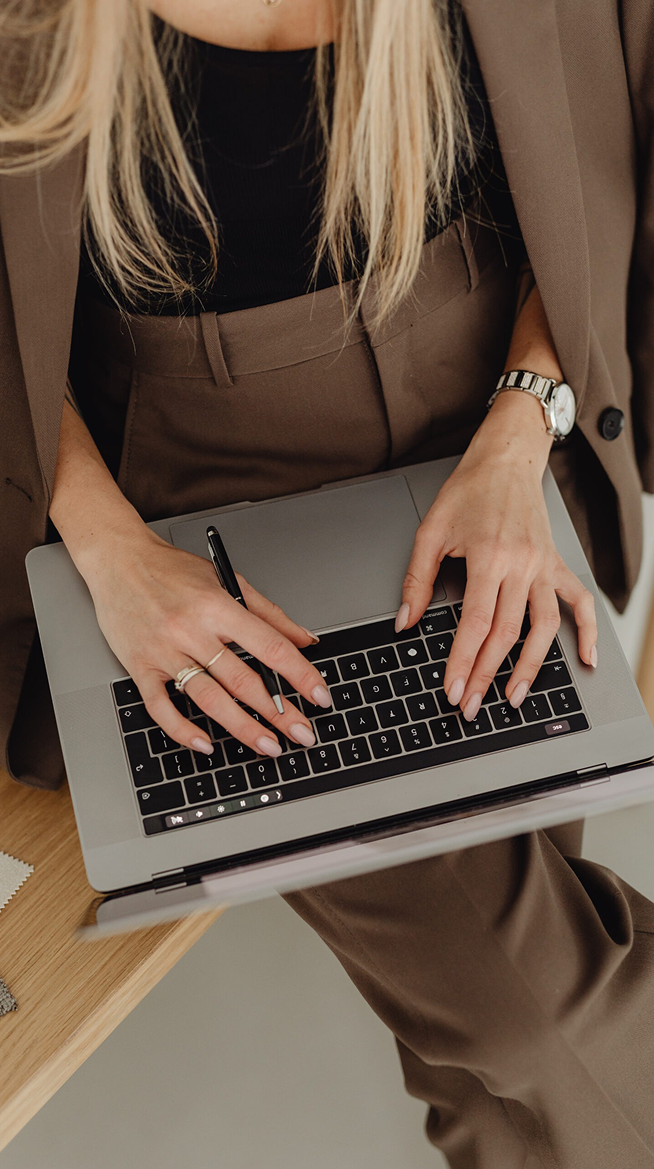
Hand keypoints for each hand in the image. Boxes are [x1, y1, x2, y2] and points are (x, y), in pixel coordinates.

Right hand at [85, 527, 330, 757]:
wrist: (118, 560)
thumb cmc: (170, 569)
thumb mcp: (226, 579)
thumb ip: (268, 612)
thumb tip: (304, 639)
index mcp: (217, 606)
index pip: (269, 646)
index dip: (299, 674)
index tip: (319, 695)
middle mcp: (191, 630)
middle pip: (243, 681)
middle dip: (279, 713)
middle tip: (303, 733)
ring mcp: (164, 651)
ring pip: (209, 699)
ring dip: (242, 728)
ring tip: (268, 745)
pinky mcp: (139, 667)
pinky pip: (161, 706)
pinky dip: (183, 730)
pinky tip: (206, 744)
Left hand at [397, 392, 596, 720]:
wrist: (506, 459)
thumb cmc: (468, 490)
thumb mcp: (431, 530)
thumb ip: (417, 580)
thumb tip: (404, 623)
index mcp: (488, 556)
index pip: (476, 623)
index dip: (463, 661)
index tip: (453, 689)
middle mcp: (522, 564)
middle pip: (507, 633)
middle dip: (487, 674)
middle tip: (471, 705)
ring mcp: (544, 565)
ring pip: (545, 626)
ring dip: (531, 667)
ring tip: (515, 697)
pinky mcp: (557, 563)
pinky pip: (578, 602)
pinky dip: (588, 631)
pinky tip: (585, 659)